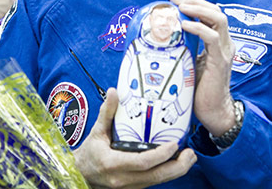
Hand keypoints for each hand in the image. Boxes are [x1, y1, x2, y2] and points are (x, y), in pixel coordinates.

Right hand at [74, 88, 196, 188]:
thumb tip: (114, 91)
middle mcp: (123, 179)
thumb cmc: (89, 152)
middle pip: (155, 176)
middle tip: (191, 154)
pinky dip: (166, 173)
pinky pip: (153, 181)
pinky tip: (176, 161)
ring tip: (189, 157)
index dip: (161, 155)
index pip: (143, 163)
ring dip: (176, 171)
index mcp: (113, 164)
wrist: (80, 174)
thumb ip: (107, 112)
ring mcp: (129, 186)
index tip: (175, 144)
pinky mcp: (134, 188)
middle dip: (177, 167)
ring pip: (157, 181)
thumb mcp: (96, 131)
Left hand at [169, 0, 235, 137]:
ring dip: (198, 9)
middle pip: (216, 11)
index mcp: (219, 42)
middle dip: (195, 1)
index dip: (195, 2)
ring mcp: (224, 51)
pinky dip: (198, 27)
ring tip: (181, 7)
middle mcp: (225, 43)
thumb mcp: (191, 61)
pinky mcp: (220, 61)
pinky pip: (212, 37)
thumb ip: (187, 46)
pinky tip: (184, 25)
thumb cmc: (200, 89)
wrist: (213, 112)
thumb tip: (166, 35)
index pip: (211, 13)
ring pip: (218, 19)